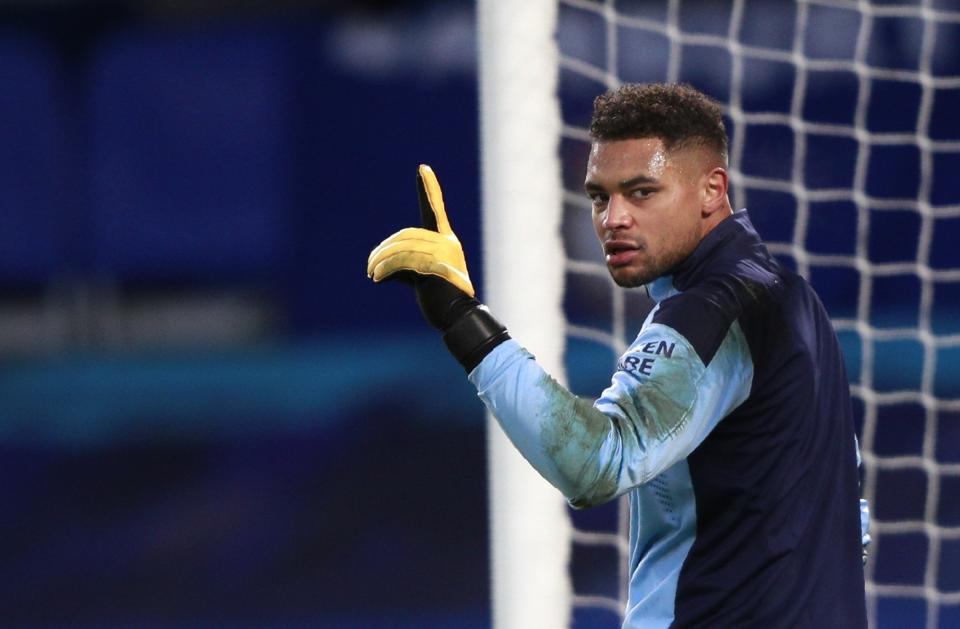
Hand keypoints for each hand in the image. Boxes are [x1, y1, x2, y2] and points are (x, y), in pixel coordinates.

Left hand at [367, 164, 508, 370]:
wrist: (458, 318)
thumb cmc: (441, 300)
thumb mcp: (422, 277)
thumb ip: (407, 265)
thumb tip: (378, 270)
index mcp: (446, 241)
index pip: (435, 209)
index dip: (429, 189)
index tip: (422, 168)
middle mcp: (447, 243)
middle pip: (407, 236)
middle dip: (385, 249)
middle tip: (371, 265)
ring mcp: (443, 255)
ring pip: (403, 248)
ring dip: (382, 260)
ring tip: (372, 272)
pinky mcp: (436, 267)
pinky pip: (403, 262)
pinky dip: (386, 268)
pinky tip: (376, 277)